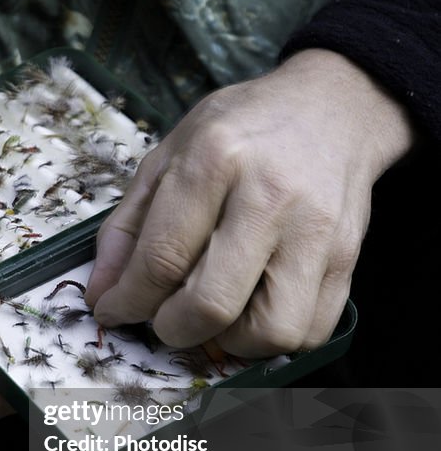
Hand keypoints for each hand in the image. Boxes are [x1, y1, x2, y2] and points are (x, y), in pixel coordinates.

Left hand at [85, 49, 416, 357]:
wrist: (333, 109)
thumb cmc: (242, 130)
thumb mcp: (170, 154)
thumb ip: (127, 225)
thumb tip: (102, 293)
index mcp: (215, 160)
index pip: (161, 257)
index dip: (128, 300)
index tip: (115, 311)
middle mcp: (269, 197)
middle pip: (211, 303)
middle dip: (172, 329)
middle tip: (164, 317)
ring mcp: (316, 232)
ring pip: (269, 331)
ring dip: (229, 341)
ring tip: (216, 314)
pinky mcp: (348, 258)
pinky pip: (310, 331)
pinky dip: (273, 339)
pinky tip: (254, 309)